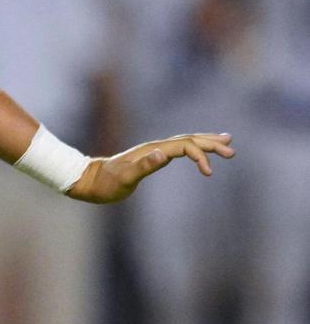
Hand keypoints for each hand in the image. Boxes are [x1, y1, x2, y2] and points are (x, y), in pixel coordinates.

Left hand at [66, 133, 234, 203]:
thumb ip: (143, 166)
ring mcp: (153, 151)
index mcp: (152, 150)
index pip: (184, 146)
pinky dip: (192, 148)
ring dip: (205, 142)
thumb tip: (164, 155)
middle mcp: (154, 147)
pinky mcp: (152, 157)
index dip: (200, 156)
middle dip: (211, 143)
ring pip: (185, 141)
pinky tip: (197, 151)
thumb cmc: (106, 183)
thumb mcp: (124, 178)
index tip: (210, 173)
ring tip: (226, 141)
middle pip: (188, 139)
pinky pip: (178, 148)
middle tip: (232, 149)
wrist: (91, 180)